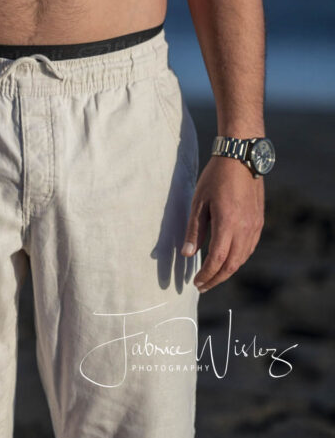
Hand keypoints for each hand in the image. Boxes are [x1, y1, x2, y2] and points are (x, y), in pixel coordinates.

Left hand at [181, 155, 263, 291]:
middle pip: (231, 264)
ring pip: (242, 258)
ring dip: (227, 271)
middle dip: (216, 278)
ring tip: (212, 276)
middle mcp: (245, 229)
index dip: (206, 275)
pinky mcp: (259, 222)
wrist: (242, 159)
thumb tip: (187, 254)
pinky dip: (237, 259)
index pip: (217, 259)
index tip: (196, 283)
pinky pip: (249, 248)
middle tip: (202, 286)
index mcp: (228, 224)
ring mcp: (255, 226)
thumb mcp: (198, 202)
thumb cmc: (215, 178)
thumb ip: (194, 230)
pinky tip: (227, 260)